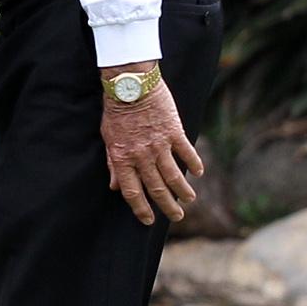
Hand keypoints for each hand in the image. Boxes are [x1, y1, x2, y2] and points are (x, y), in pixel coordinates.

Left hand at [100, 67, 203, 224]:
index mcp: (123, 158)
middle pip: (156, 188)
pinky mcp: (174, 132)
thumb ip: (113, 162)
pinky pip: (186, 152)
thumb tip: (114, 186)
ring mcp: (159, 144)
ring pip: (173, 175)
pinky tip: (198, 172)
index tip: (148, 220)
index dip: (140, 209)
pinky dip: (194, 164)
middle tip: (176, 216)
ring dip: (183, 190)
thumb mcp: (108, 138)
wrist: (131, 85)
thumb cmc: (116, 111)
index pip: (132, 192)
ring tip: (189, 199)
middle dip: (167, 206)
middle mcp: (141, 156)